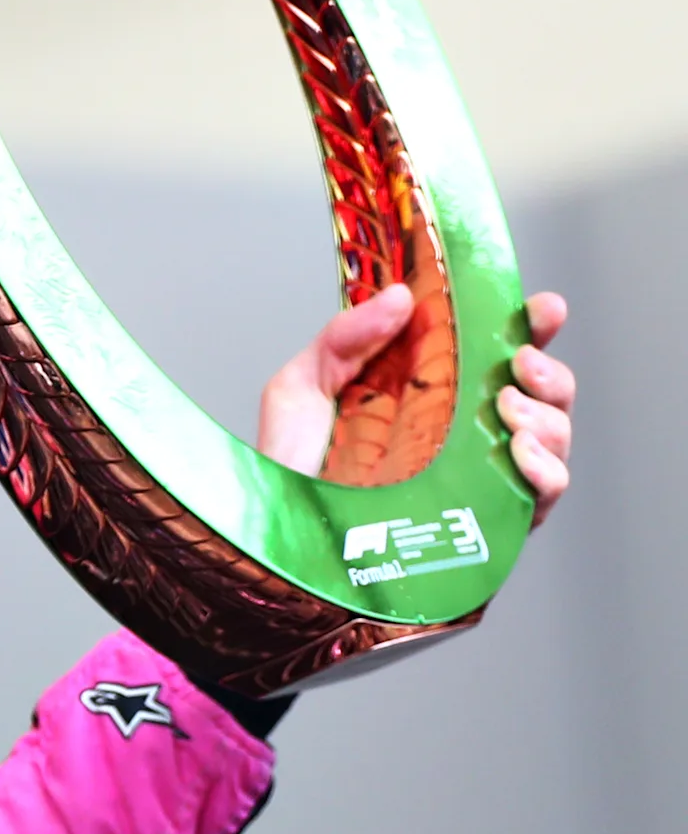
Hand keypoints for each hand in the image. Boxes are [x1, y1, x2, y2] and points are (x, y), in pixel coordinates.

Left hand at [256, 286, 571, 525]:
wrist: (280, 537)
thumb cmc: (291, 469)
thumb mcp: (301, 388)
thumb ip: (344, 338)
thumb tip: (400, 296)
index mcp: (429, 392)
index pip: (494, 352)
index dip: (530, 327)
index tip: (544, 309)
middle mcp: (464, 432)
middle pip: (541, 393)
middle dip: (549, 372)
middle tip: (521, 363)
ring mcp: (480, 477)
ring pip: (552, 439)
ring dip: (547, 418)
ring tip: (510, 409)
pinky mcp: (487, 524)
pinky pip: (542, 496)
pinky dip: (547, 470)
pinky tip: (521, 452)